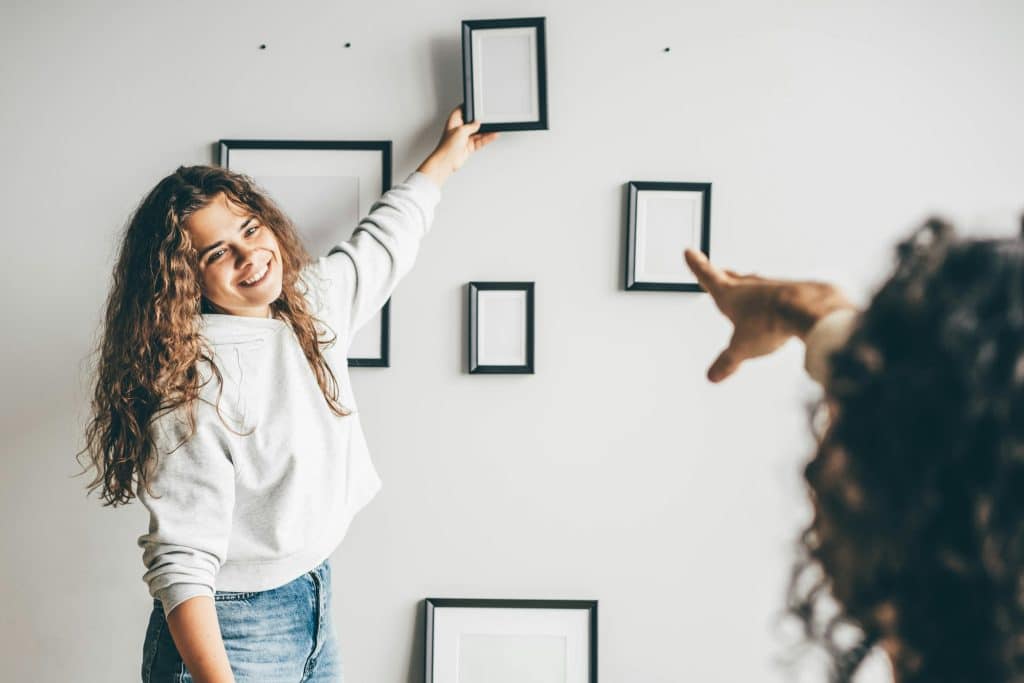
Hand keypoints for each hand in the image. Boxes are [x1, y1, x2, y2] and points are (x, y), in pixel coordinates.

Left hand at [417, 106, 498, 186]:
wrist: (447, 162)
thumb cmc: (447, 147)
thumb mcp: (461, 130)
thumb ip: (471, 126)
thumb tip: (477, 123)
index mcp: (454, 121)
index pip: (462, 110)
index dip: (469, 107)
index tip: (477, 106)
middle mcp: (459, 129)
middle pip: (472, 122)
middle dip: (480, 121)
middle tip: (488, 118)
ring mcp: (464, 138)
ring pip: (478, 132)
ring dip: (486, 131)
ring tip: (494, 127)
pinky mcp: (469, 146)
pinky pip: (480, 141)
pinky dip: (487, 139)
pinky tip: (493, 135)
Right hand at [683, 249, 853, 381]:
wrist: (808, 309)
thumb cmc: (769, 323)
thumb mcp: (742, 348)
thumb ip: (727, 361)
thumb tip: (713, 375)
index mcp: (730, 294)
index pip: (707, 277)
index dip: (697, 266)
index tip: (689, 252)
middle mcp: (750, 286)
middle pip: (732, 278)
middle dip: (722, 276)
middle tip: (718, 271)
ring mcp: (772, 286)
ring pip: (756, 284)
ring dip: (749, 285)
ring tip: (746, 286)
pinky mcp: (792, 291)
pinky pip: (778, 293)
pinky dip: (772, 297)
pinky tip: (777, 304)